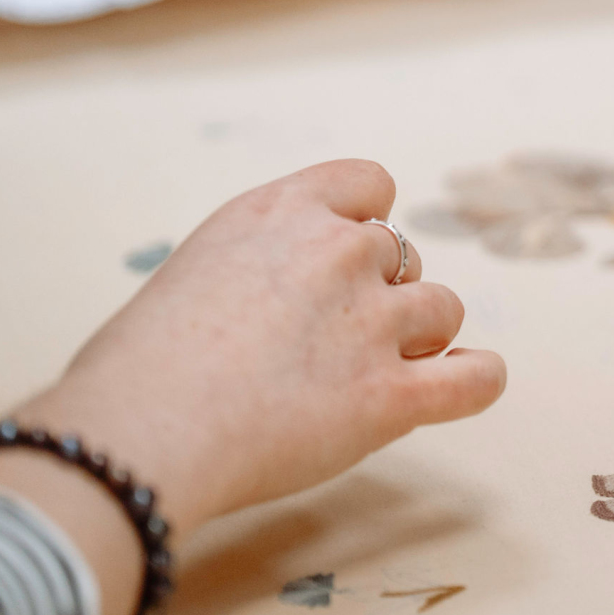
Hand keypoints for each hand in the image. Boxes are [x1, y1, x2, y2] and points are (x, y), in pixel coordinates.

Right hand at [16, 159, 505, 533]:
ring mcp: (373, 321)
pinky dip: (478, 379)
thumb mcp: (194, 271)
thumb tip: (276, 304)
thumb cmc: (135, 369)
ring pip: (441, 309)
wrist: (138, 430)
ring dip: (418, 336)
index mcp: (283, 211)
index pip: (368, 184)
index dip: (364, 219)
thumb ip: (256, 269)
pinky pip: (474, 379)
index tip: (345, 253)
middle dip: (378, 291)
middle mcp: (339, 252)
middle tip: (327, 338)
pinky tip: (469, 381)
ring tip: (367, 371)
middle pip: (403, 254)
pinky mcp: (392, 393)